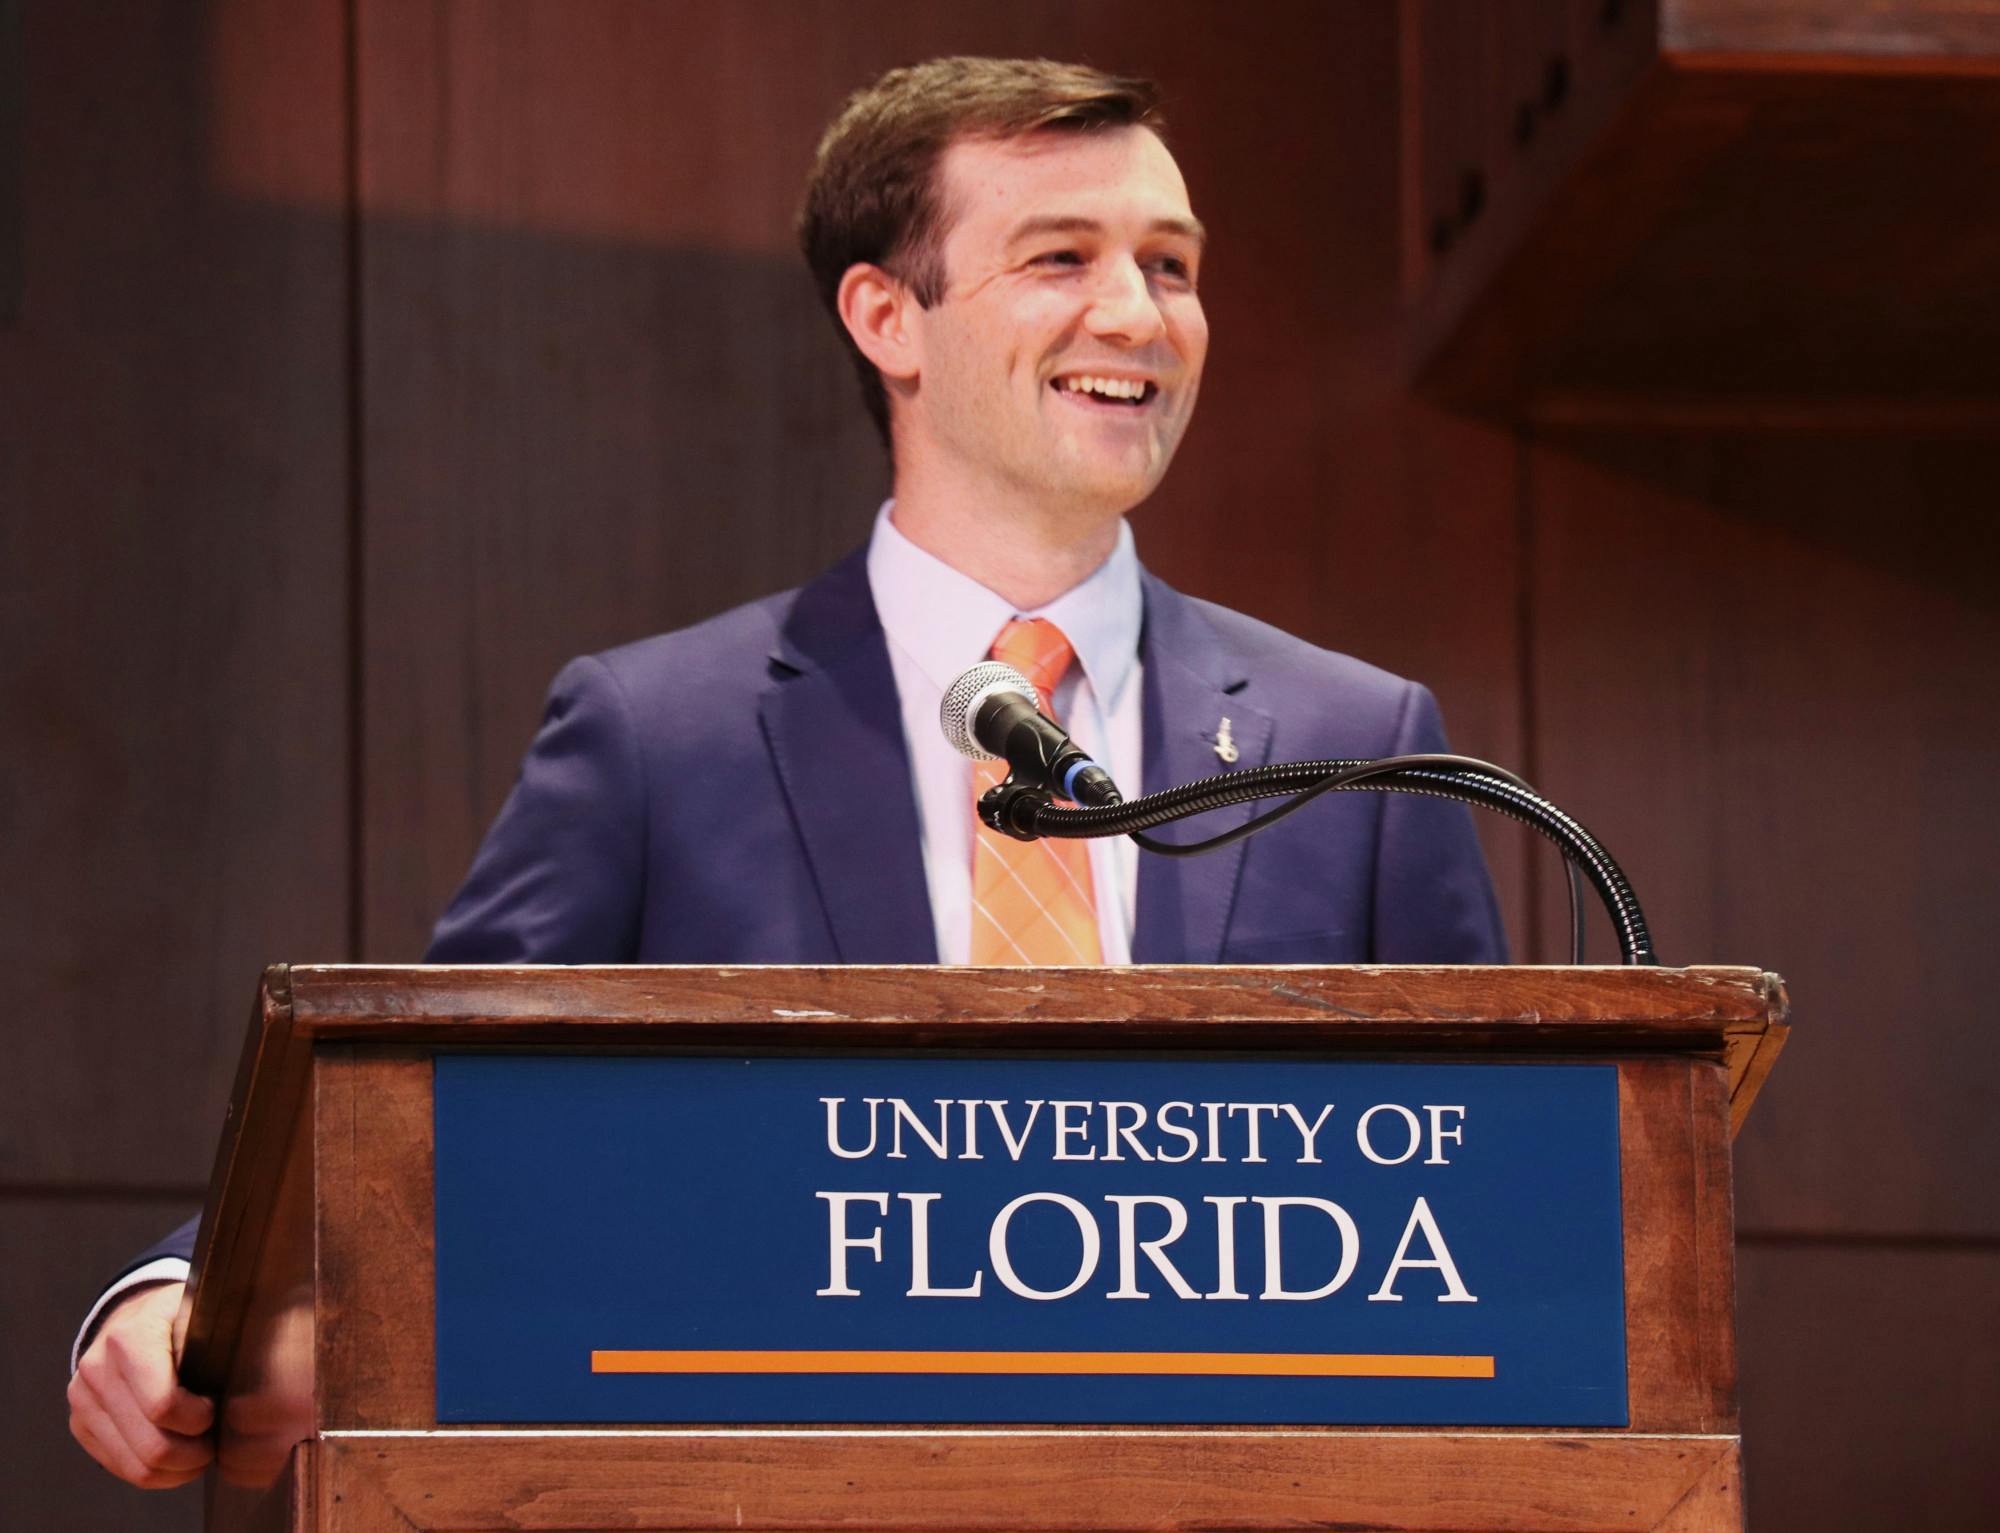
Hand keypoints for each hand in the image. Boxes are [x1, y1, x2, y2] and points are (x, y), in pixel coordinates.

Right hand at [68, 1281, 215, 1488]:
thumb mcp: (202, 1308)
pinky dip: (156, 1472)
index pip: (164, 1405)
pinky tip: (179, 1458)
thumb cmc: (178, 1315)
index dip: (200, 1419)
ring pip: (136, 1465)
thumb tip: (265, 1350)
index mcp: (130, 1338)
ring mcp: (83, 1400)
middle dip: (194, 1454)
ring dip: (177, 1470)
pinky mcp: (81, 1424)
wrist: (132, 1315)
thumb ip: (222, 1329)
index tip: (216, 1410)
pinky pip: (120, 1467)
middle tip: (216, 1443)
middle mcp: (97, 1370)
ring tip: (202, 1453)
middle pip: (151, 1445)